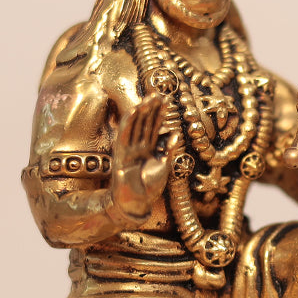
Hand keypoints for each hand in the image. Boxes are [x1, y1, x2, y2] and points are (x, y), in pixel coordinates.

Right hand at [110, 93, 169, 215]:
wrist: (136, 203)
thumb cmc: (149, 188)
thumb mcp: (164, 167)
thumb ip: (169, 151)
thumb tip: (176, 135)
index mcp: (148, 149)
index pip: (154, 127)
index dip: (159, 113)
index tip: (165, 99)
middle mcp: (138, 146)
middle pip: (144, 123)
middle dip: (151, 109)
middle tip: (158, 94)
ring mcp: (129, 149)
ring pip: (135, 126)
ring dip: (141, 112)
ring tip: (148, 98)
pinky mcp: (121, 154)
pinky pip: (125, 135)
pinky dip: (129, 122)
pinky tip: (134, 110)